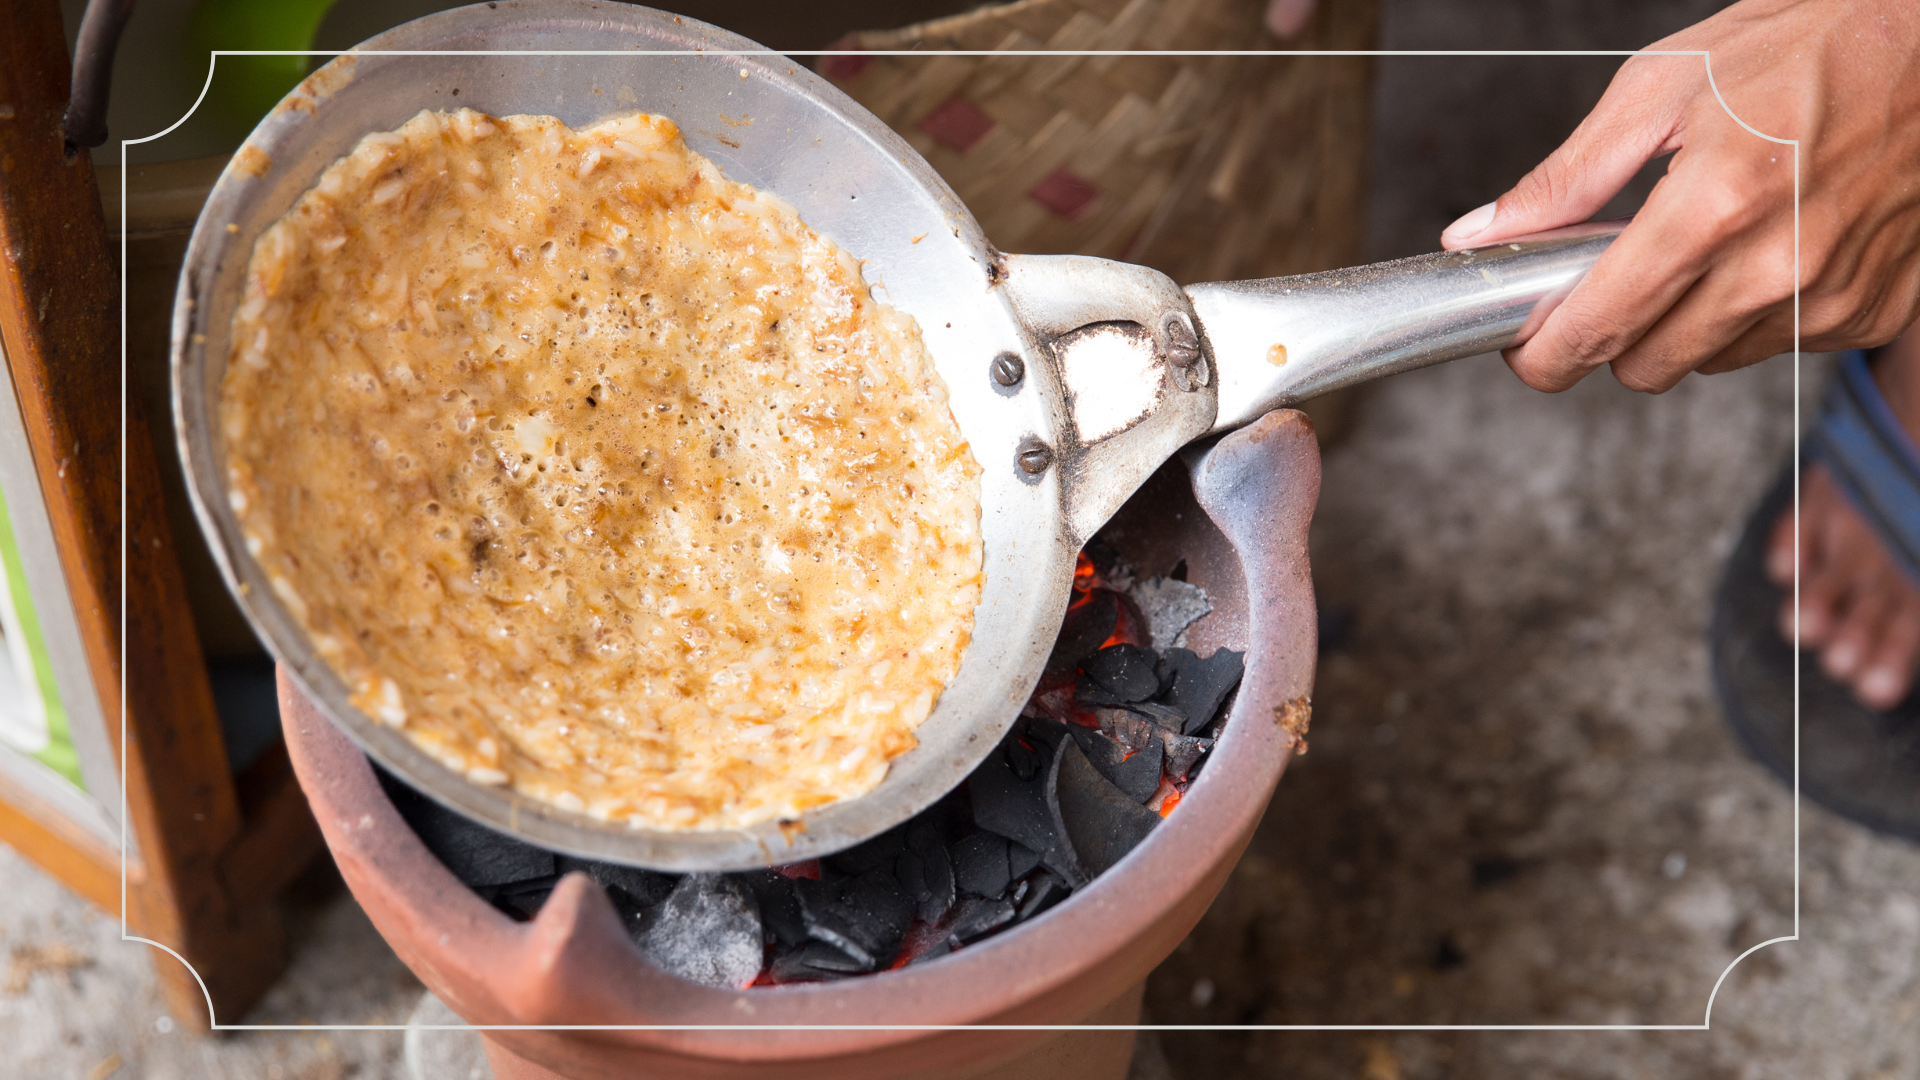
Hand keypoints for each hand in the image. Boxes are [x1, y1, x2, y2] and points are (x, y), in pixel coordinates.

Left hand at [1441, 0, 1919, 392]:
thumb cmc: (1809, 46)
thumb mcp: (1662, 87)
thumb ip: (1565, 177)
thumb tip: (1480, 234)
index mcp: (1713, 207)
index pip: (1599, 329)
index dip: (1544, 355)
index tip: (1526, 348)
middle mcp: (1776, 266)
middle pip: (1646, 366)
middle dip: (1614, 333)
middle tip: (1617, 274)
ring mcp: (1830, 297)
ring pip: (1709, 361)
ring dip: (1688, 319)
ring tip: (1711, 237)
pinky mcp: (1870, 312)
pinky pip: (1778, 345)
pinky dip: (1757, 310)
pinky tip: (1772, 242)